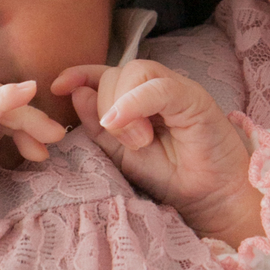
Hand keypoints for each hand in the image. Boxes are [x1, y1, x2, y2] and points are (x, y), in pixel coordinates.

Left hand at [51, 60, 263, 250]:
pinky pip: (157, 87)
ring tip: (137, 142)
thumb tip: (75, 93)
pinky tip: (124, 123)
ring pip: (135, 72)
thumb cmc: (173, 176)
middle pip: (117, 72)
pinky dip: (135, 102)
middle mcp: (159, 87)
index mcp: (140, 98)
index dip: (80, 74)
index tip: (57, 87)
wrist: (213, 198)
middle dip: (105, 103)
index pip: (106, 73)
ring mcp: (178, 89)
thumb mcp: (123, 154)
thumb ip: (100, 126)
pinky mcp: (195, 97)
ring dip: (122, 106)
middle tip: (123, 140)